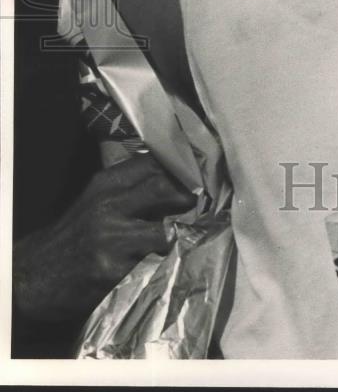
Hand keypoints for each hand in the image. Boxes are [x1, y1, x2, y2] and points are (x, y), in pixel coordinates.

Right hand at [12, 153, 194, 322]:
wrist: (34, 276)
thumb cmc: (75, 235)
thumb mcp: (98, 200)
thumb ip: (132, 188)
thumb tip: (180, 180)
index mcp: (106, 184)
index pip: (154, 165)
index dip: (182, 170)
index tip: (200, 178)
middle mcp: (109, 205)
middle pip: (163, 188)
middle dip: (185, 198)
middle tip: (195, 209)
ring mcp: (111, 238)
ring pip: (163, 232)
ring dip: (173, 240)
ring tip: (171, 244)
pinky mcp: (112, 270)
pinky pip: (150, 266)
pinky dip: (158, 266)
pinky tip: (153, 268)